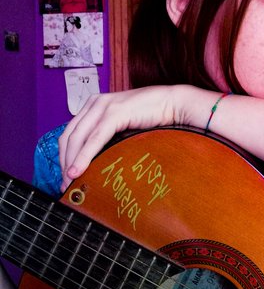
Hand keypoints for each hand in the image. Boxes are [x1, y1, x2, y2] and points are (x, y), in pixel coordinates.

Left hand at [58, 86, 187, 190]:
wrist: (174, 104)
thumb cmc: (153, 117)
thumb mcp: (124, 126)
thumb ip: (109, 137)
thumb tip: (97, 162)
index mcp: (95, 105)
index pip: (70, 133)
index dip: (64, 156)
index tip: (67, 176)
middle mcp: (95, 103)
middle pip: (69, 137)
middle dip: (64, 162)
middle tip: (66, 184)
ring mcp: (104, 106)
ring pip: (77, 139)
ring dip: (71, 163)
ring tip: (70, 182)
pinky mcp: (115, 113)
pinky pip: (94, 139)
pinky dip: (83, 157)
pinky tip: (78, 170)